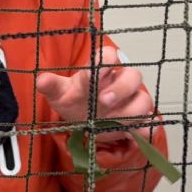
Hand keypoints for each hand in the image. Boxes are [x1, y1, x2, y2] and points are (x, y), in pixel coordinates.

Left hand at [35, 46, 153, 141]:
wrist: (85, 119)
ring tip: (113, 122)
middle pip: (133, 76)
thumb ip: (52, 85)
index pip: (110, 55)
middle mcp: (121, 82)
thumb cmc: (75, 100)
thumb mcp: (60, 93)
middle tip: (104, 100)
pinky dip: (145, 130)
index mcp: (102, 69)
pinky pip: (149, 123)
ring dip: (130, 111)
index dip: (105, 61)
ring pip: (143, 100)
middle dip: (120, 88)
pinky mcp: (139, 120)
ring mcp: (132, 101)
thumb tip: (41, 80)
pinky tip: (134, 135)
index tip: (92, 73)